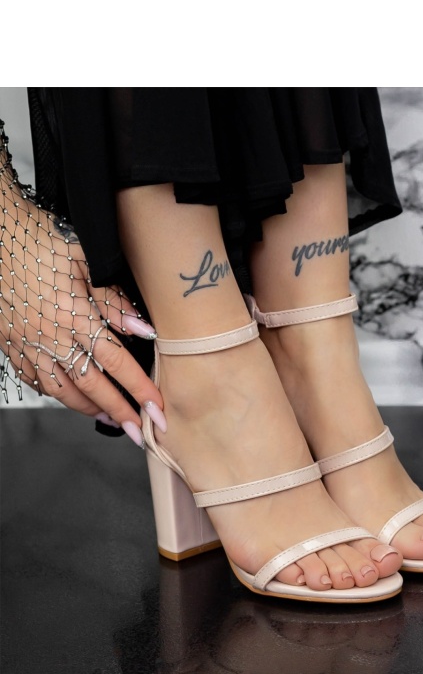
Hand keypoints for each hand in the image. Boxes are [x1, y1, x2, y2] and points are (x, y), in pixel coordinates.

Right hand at [0, 149, 165, 446]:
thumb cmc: (41, 242)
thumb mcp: (84, 261)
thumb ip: (114, 299)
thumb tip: (143, 330)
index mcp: (74, 316)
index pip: (116, 361)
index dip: (139, 388)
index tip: (157, 408)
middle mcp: (51, 337)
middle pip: (93, 385)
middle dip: (120, 412)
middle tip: (140, 431)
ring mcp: (29, 345)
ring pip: (63, 390)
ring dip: (91, 409)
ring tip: (112, 419)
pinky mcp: (11, 345)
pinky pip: (37, 380)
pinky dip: (58, 395)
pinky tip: (73, 398)